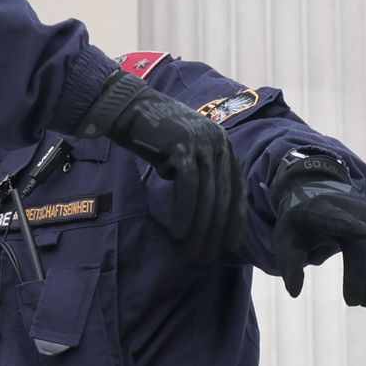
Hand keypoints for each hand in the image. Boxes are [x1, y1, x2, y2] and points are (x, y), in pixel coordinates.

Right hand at [77, 69, 242, 269]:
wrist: (130, 109)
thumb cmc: (155, 137)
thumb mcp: (186, 154)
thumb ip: (201, 175)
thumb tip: (210, 215)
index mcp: (223, 145)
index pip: (236, 189)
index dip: (234, 220)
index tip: (231, 246)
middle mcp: (218, 143)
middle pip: (223, 196)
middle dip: (216, 230)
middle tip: (207, 255)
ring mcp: (202, 143)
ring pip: (207, 195)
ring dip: (200, 228)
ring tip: (192, 250)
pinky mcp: (183, 146)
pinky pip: (188, 187)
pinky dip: (185, 212)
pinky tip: (179, 231)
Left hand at [266, 160, 365, 305]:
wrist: (322, 198)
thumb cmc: (302, 226)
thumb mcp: (286, 241)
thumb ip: (289, 264)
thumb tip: (294, 292)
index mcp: (319, 209)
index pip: (334, 217)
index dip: (349, 224)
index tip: (365, 232)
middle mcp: (349, 207)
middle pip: (361, 241)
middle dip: (359, 273)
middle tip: (353, 302)